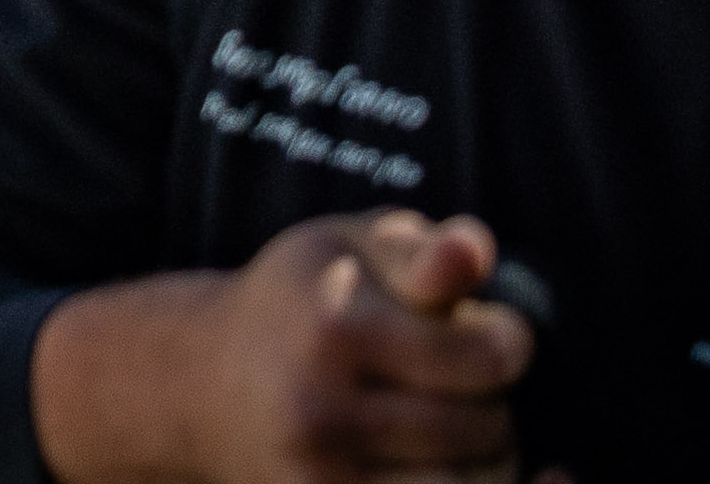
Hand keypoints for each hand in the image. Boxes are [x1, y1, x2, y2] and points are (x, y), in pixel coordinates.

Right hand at [54, 209, 546, 483]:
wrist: (200, 383)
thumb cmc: (301, 301)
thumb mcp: (352, 249)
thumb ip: (423, 248)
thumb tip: (472, 252)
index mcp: (337, 324)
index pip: (487, 356)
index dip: (510, 342)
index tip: (498, 334)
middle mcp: (321, 407)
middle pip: (485, 428)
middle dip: (495, 403)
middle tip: (464, 383)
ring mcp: (320, 474)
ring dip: (484, 461)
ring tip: (453, 428)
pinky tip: (446, 466)